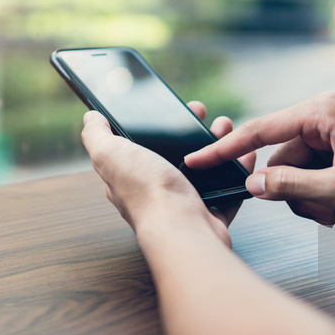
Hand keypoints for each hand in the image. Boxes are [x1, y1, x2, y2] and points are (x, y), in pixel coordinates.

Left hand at [81, 101, 255, 246]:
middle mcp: (156, 190)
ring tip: (226, 127)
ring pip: (204, 167)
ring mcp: (185, 203)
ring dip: (216, 144)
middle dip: (191, 129)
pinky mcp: (211, 212)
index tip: (174, 106)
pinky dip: (236, 169)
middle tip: (203, 113)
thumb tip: (90, 118)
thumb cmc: (146, 193)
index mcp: (131, 175)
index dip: (157, 124)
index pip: (142, 144)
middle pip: (176, 152)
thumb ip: (97, 136)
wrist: (184, 228)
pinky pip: (227, 187)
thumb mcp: (110, 154)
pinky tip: (244, 154)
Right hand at [185, 92, 334, 223]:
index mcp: (322, 112)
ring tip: (331, 214)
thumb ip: (293, 186)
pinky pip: (308, 170)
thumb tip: (253, 184)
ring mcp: (329, 130)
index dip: (226, 148)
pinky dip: (315, 194)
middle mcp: (321, 114)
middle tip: (316, 215)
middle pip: (278, 156)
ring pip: (291, 168)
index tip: (197, 158)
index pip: (261, 130)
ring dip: (304, 197)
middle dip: (288, 190)